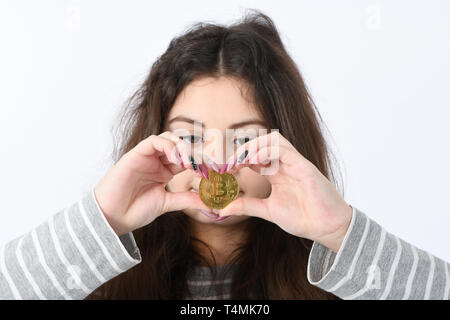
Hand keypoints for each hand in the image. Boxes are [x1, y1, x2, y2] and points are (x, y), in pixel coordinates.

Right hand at [94, 131, 210, 235]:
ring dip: (182, 147)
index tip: (211, 172)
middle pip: (180, 145)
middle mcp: (157, 161)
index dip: (200, 162)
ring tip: (188, 163)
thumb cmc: (134, 210)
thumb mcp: (167, 204)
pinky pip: (154, 141)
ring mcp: (147, 156)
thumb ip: (187, 200)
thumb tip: (210, 203)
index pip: (186, 159)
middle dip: (194, 153)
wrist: (111, 217)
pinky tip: (176, 160)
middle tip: (203, 165)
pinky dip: (168, 146)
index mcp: (165, 171)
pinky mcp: (136, 153)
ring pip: (168, 138)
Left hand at [216, 131, 352, 252]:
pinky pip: (285, 150)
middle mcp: (284, 163)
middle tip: (228, 164)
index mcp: (276, 171)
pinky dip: (268, 150)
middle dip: (242, 149)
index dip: (237, 158)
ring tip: (239, 160)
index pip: (254, 155)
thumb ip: (247, 206)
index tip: (223, 170)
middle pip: (262, 142)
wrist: (326, 227)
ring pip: (273, 140)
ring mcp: (295, 163)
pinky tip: (255, 161)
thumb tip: (222, 209)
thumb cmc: (302, 217)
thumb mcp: (267, 211)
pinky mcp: (304, 166)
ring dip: (254, 146)